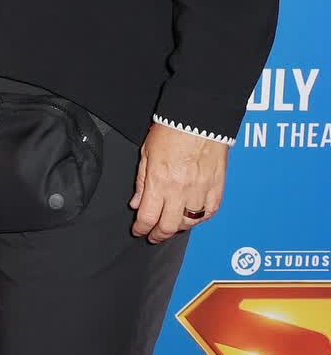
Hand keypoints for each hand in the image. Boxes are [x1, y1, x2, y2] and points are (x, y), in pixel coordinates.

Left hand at [130, 123, 227, 243]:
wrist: (198, 118)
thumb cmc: (171, 131)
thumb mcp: (147, 154)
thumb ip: (142, 182)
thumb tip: (136, 203)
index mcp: (160, 181)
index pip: (147, 217)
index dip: (141, 229)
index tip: (138, 231)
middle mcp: (180, 190)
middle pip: (168, 226)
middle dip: (158, 235)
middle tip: (153, 236)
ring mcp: (200, 190)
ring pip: (189, 222)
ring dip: (178, 227)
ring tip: (171, 224)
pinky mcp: (217, 187)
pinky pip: (210, 212)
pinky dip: (200, 218)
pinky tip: (193, 216)